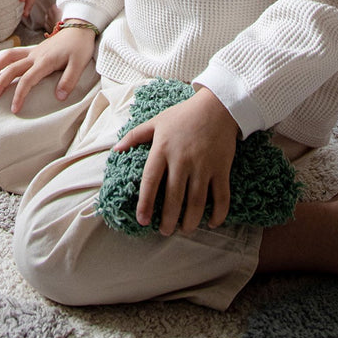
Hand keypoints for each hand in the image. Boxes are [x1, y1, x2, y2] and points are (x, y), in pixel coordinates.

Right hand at [0, 26, 95, 113]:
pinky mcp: (35, 50)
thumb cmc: (80, 46)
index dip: (19, 95)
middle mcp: (36, 56)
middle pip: (13, 69)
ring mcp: (34, 51)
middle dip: (1, 83)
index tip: (14, 109)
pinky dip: (4, 60)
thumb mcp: (79, 64)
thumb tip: (59, 97)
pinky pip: (15, 53)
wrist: (80, 27)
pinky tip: (0, 66)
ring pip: (10, 56)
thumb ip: (69, 80)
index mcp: (45, 61)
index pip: (27, 80)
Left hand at [111, 87, 239, 235]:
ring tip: (184, 229)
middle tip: (165, 231)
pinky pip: (221, 197)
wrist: (218, 106)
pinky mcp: (221, 169)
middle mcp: (182, 160)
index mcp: (163, 149)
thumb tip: (116, 149)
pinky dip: (218, 214)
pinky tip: (211, 223)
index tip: (142, 220)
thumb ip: (135, 136)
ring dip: (190, 221)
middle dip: (169, 220)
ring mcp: (203, 166)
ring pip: (197, 202)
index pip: (150, 181)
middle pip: (174, 198)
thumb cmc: (184, 115)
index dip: (145, 203)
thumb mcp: (157, 121)